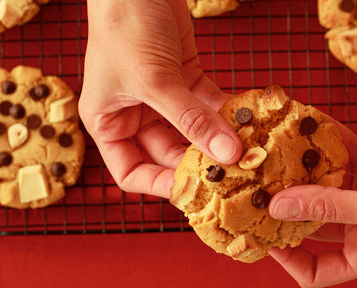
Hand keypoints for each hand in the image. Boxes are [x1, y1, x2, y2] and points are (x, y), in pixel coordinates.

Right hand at [79, 0, 240, 198]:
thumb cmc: (124, 25)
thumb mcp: (155, 80)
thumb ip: (191, 120)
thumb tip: (227, 154)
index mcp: (108, 123)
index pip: (131, 172)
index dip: (160, 185)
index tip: (193, 192)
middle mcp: (133, 116)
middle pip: (169, 154)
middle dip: (198, 163)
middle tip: (231, 175)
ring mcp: (161, 99)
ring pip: (192, 132)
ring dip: (218, 140)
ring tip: (247, 152)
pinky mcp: (184, 80)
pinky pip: (206, 106)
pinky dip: (225, 113)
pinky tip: (248, 121)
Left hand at [268, 50, 356, 287]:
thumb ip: (329, 208)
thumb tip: (279, 208)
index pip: (316, 270)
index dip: (287, 259)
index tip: (262, 237)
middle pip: (311, 224)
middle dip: (286, 208)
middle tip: (256, 189)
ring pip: (320, 186)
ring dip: (299, 171)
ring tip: (271, 155)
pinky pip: (337, 154)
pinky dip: (322, 141)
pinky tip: (303, 126)